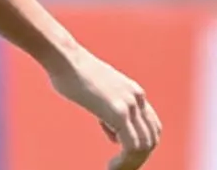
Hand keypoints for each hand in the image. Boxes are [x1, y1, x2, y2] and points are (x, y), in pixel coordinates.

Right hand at [46, 48, 160, 166]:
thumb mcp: (96, 95)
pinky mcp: (118, 112)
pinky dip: (124, 162)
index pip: (152, 127)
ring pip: (144, 145)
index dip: (142, 146)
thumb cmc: (71, 74)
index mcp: (134, 92)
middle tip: (120, 168)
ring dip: (131, 163)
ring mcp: (129, 105)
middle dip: (138, 158)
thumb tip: (114, 132)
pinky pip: (131, 146)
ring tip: (114, 169)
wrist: (64, 58)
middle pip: (151, 138)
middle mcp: (137, 98)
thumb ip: (109, 112)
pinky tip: (110, 166)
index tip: (125, 158)